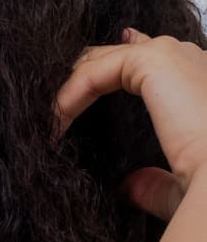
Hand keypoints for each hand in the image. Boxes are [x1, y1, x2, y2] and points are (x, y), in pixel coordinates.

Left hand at [52, 28, 206, 221]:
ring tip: (49, 123)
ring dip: (70, 90)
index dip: (111, 71)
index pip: (147, 60)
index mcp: (199, 81)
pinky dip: (69, 95)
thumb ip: (152, 181)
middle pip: (118, 55)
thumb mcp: (177, 183)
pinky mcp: (152, 60)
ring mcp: (172, 54)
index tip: (81, 91)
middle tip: (54, 115)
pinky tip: (55, 123)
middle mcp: (188, 58)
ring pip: (101, 60)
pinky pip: (95, 71)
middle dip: (82, 82)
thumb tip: (127, 188)